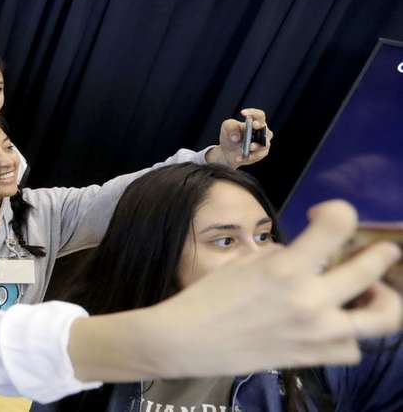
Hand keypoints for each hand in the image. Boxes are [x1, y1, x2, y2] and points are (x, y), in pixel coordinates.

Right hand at [73, 200, 402, 382]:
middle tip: (376, 251)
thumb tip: (304, 256)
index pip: (338, 223)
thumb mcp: (241, 264)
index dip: (336, 211)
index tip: (321, 215)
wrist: (184, 341)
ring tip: (368, 294)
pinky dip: (349, 336)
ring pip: (384, 317)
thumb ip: (281, 257)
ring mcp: (316, 332)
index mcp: (285, 268)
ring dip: (383, 300)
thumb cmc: (205, 298)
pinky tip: (334, 327)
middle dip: (380, 253)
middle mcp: (309, 299)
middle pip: (373, 268)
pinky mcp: (312, 358)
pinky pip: (353, 348)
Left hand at [207, 108, 272, 167]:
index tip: (242, 113)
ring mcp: (263, 144)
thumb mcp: (227, 127)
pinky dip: (247, 157)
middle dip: (260, 127)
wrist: (226, 151)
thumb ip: (231, 127)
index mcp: (255, 122)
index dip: (253, 113)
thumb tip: (236, 137)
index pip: (259, 115)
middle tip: (253, 125)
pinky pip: (256, 156)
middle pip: (265, 129)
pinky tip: (238, 158)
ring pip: (264, 144)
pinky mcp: (260, 154)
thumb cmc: (230, 135)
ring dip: (257, 145)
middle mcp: (262, 132)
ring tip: (249, 146)